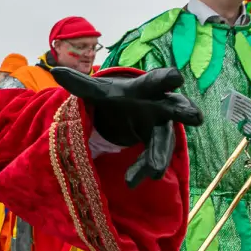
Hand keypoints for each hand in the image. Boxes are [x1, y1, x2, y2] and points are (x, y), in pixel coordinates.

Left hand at [51, 67, 202, 187]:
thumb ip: (81, 83)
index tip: (177, 77)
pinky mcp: (159, 144)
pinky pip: (156, 157)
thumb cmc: (117, 97)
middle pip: (176, 108)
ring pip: (166, 140)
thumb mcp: (99, 91)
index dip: (167, 79)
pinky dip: (146, 168)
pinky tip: (136, 180)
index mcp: (145, 88)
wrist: (127, 111)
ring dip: (160, 154)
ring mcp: (163, 126)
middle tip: (196, 116)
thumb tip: (55, 69)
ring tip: (154, 172)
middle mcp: (161, 105)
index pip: (157, 81)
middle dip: (185, 111)